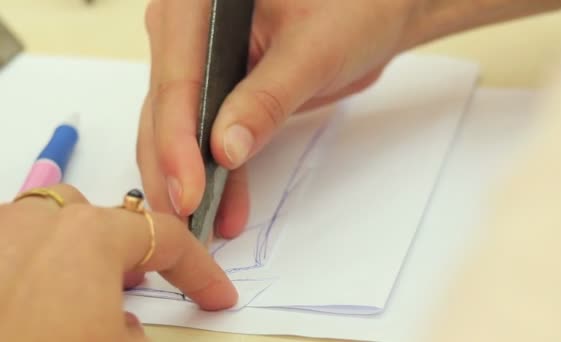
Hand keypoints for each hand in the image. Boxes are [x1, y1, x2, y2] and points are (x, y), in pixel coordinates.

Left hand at [0, 185, 236, 340]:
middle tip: (135, 292)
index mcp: (90, 237)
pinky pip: (8, 248)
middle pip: (99, 220)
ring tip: (73, 302)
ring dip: (71, 258)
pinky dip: (26, 270)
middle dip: (124, 253)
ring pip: (45, 227)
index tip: (218, 298)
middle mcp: (36, 222)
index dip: (201, 272)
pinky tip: (23, 305)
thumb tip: (122, 329)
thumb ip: (134, 336)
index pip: (167, 240)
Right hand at [137, 0, 420, 238]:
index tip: (189, 193)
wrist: (375, 13)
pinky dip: (215, 171)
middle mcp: (188, 28)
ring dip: (190, 178)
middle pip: (166, 108)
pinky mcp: (222, 86)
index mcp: (196, 2)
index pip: (177, 80)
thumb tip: (224, 150)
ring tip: (202, 228)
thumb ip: (265, 100)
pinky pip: (208, 132)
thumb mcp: (311, 53)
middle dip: (173, 169)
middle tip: (185, 223)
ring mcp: (202, 59)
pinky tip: (224, 206)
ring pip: (180, 127)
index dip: (177, 143)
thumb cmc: (352, 10)